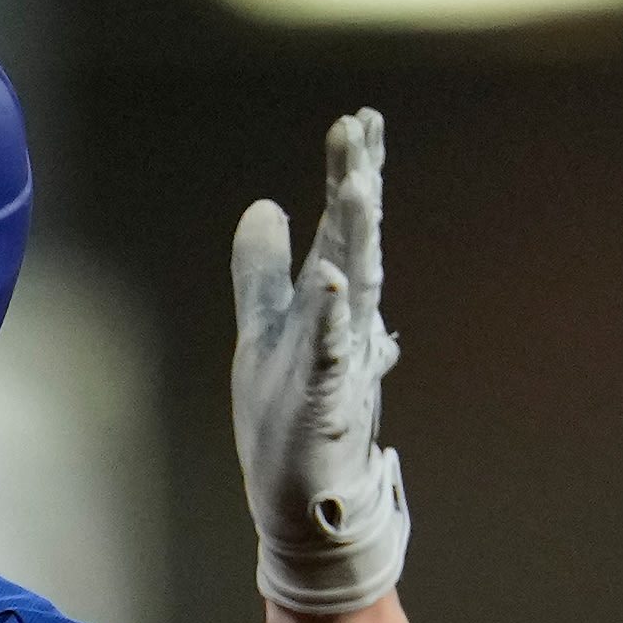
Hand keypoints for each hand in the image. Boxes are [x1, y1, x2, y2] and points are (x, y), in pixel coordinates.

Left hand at [229, 108, 408, 614]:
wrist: (303, 501)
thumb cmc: (289, 417)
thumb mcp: (265, 326)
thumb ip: (262, 267)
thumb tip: (263, 204)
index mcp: (324, 303)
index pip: (340, 227)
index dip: (348, 175)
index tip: (357, 120)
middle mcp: (339, 323)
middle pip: (351, 241)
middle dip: (355, 183)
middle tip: (361, 126)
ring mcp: (336, 360)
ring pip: (351, 285)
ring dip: (354, 235)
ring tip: (356, 182)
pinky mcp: (323, 400)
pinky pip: (330, 352)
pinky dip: (331, 317)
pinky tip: (331, 280)